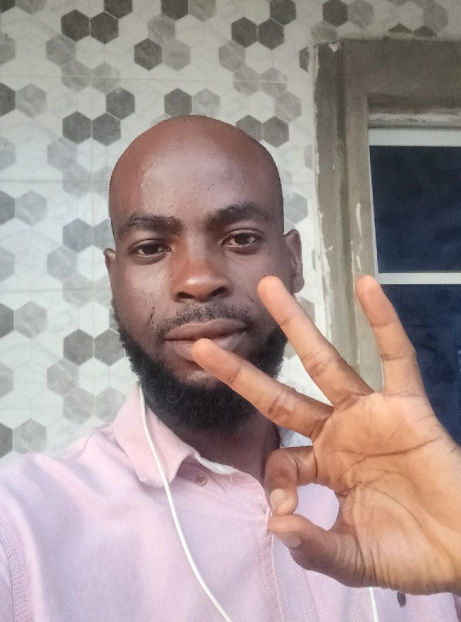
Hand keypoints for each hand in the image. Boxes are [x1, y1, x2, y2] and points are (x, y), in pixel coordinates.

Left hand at [192, 275, 460, 594]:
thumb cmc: (410, 553)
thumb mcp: (353, 557)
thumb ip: (315, 547)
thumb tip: (275, 524)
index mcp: (324, 465)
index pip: (280, 460)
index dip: (275, 485)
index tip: (286, 513)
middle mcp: (340, 432)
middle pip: (282, 394)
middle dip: (243, 371)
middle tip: (201, 344)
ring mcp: (370, 414)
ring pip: (326, 361)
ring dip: (296, 324)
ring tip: (269, 287)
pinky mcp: (406, 405)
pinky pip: (395, 357)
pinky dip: (383, 322)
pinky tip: (367, 287)